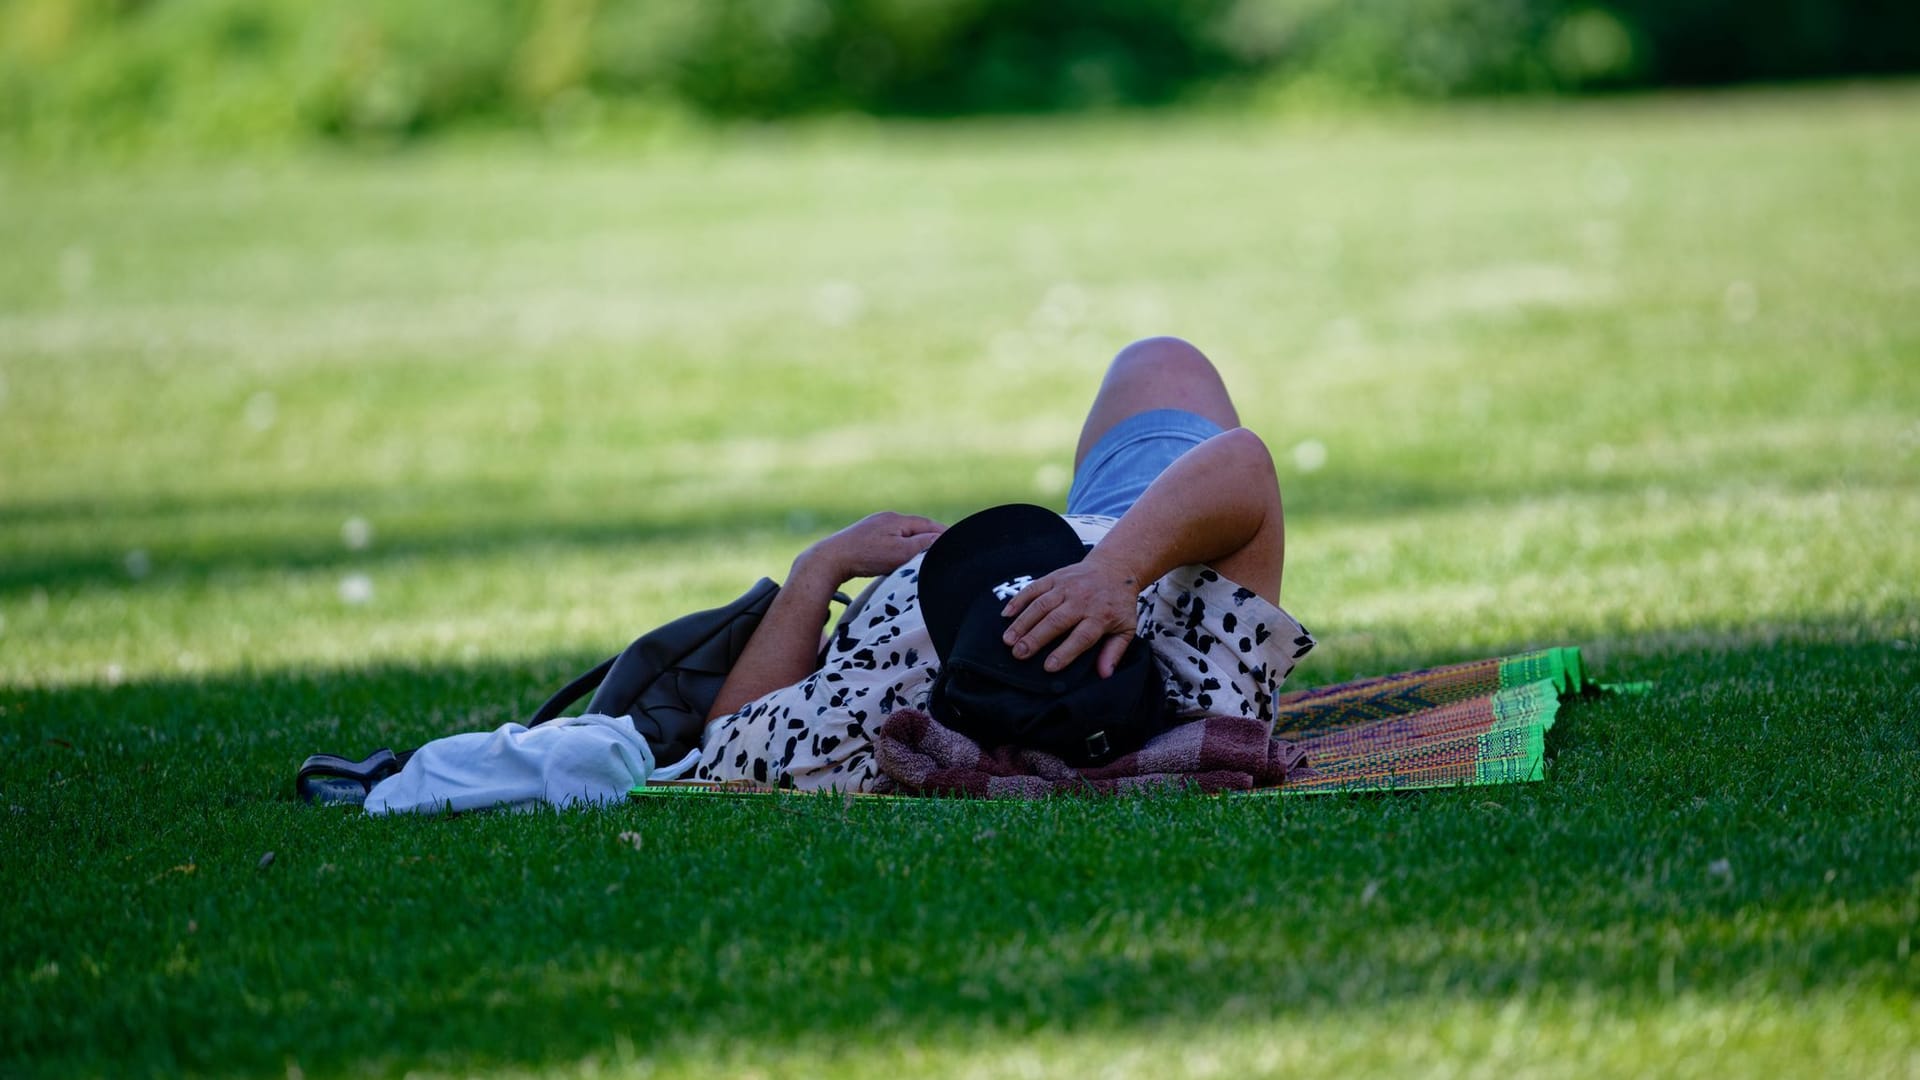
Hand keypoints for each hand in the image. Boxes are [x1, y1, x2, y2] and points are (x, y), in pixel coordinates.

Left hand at [796, 512, 944, 586]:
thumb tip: (942, 537)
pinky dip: (901, 545)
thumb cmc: (865, 556)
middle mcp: (886, 518)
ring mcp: (874, 526)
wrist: (829, 559)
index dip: (944, 533)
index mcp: (897, 519)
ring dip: (916, 541)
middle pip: (916, 527)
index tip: (959, 540)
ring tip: (928, 552)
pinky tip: (901, 554)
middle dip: (932, 536)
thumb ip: (922, 545)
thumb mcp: (899, 552)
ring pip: (903, 533)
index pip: (928, 524)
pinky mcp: (865, 536)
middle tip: (947, 547)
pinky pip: (890, 538)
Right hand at [998, 549, 1141, 677]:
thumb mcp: (1126, 627)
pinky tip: (1006, 615)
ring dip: (1023, 623)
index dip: (1065, 652)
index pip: (1081, 637)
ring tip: (1008, 640)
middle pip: (1056, 620)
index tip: (1048, 667)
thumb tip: (1105, 674)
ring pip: (1041, 605)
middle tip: (1019, 654)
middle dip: (1035, 638)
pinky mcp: (1055, 577)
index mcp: (1101, 615)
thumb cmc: (1118, 604)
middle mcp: (1082, 600)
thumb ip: (1115, 651)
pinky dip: (1018, 600)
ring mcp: (1066, 587)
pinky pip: (1034, 588)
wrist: (1115, 568)